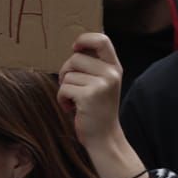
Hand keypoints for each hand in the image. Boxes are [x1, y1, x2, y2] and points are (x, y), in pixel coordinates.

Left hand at [59, 33, 147, 177]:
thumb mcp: (102, 82)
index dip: (84, 39)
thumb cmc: (97, 108)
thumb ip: (94, 65)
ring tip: (75, 100)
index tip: (75, 48)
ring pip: (67, 74)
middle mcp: (111, 74)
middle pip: (75, 57)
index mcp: (115, 67)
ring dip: (64, 88)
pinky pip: (64, 88)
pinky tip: (72, 108)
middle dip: (66, 71)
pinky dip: (62, 99)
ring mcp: (101, 84)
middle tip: (73, 87)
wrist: (104, 137)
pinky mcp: (89, 96)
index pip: (102, 40)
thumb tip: (75, 46)